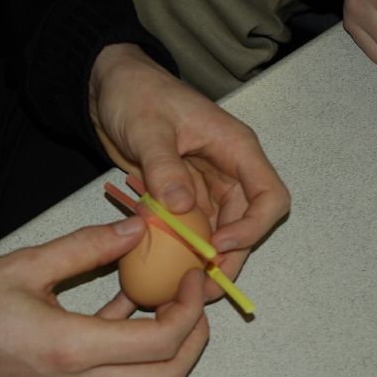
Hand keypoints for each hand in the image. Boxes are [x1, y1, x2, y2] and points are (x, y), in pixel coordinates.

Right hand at [0, 217, 208, 376]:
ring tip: (167, 304)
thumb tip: (137, 228)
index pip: (161, 343)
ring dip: (170, 354)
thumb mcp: (28, 263)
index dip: (190, 308)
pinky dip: (137, 358)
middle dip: (193, 337)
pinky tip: (126, 311)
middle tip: (192, 295)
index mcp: (70, 349)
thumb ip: (88, 246)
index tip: (192, 276)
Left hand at [88, 43, 289, 300]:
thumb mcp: (149, 128)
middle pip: (246, 224)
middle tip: (200, 288)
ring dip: (204, 260)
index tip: (218, 247)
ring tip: (181, 287)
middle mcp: (228, 171)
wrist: (108, 87)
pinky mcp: (182, 196)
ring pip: (218, 233)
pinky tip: (164, 269)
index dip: (252, 228)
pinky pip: (191, 229)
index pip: (269, 196)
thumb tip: (182, 208)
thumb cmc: (136, 93)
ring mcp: (205, 186)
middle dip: (228, 259)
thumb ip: (164, 166)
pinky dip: (181, 250)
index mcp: (235, 148)